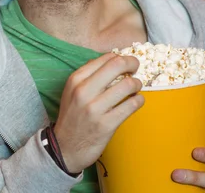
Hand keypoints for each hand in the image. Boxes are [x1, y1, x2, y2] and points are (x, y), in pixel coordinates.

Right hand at [54, 53, 143, 173]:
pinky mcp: (107, 124)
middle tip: (136, 68)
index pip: (105, 58)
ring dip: (137, 84)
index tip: (126, 63)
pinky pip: (132, 105)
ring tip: (136, 88)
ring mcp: (95, 108)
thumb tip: (112, 60)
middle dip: (132, 63)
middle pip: (117, 65)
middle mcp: (83, 91)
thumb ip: (89, 75)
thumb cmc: (73, 116)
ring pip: (128, 85)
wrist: (65, 147)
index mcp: (75, 79)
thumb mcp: (72, 91)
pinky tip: (136, 101)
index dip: (121, 57)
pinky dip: (139, 100)